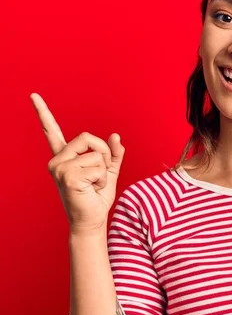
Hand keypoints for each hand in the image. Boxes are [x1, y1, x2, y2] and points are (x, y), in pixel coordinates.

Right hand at [30, 93, 125, 234]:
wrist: (92, 220)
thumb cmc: (97, 196)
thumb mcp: (110, 171)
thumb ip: (114, 153)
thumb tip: (115, 135)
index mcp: (65, 156)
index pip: (51, 130)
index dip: (42, 112)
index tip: (33, 95)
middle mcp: (57, 160)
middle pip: (87, 137)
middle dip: (103, 154)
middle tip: (99, 174)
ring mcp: (59, 168)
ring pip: (96, 154)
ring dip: (103, 170)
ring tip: (94, 185)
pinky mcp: (66, 176)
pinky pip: (97, 167)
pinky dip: (102, 179)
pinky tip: (91, 190)